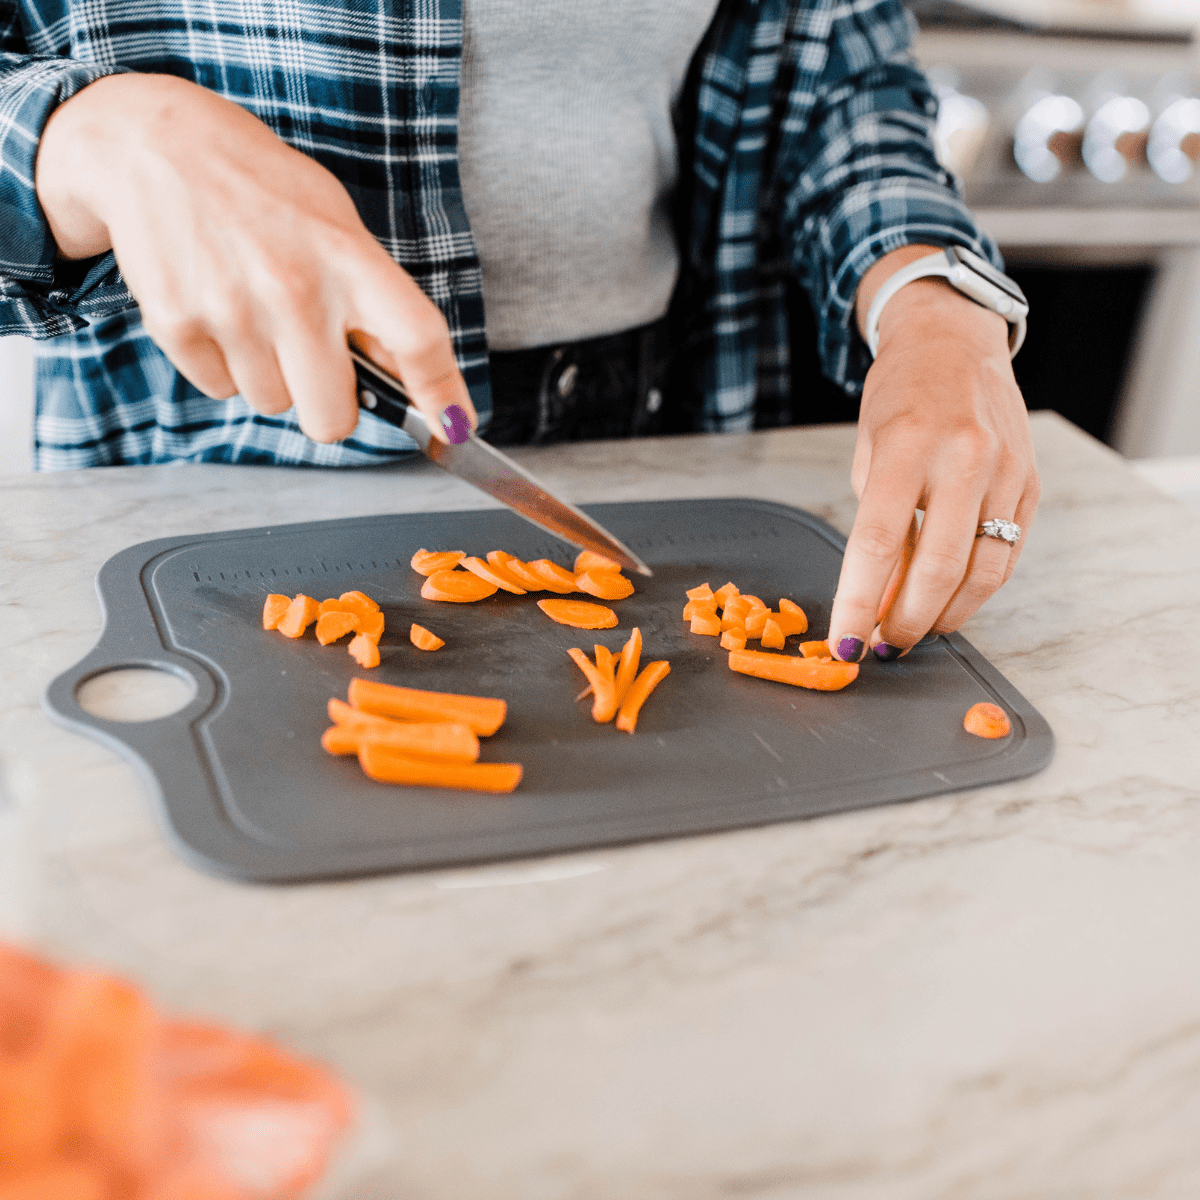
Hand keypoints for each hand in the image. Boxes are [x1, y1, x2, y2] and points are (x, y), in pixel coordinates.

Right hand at [35, 73, 474, 444]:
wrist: (154, 146)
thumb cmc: (263, 190)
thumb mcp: (335, 224)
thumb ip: (371, 300)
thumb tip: (405, 381)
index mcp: (348, 257)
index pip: (416, 340)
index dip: (441, 395)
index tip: (454, 430)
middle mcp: (294, 288)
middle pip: (332, 417)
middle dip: (329, 403)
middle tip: (315, 360)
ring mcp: (232, 310)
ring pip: (273, 404)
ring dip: (271, 375)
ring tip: (254, 310)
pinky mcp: (177, 324)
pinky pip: (220, 390)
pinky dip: (223, 364)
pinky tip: (217, 307)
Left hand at [826, 246, 1038, 661]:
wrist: (954, 342)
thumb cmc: (900, 397)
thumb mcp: (869, 451)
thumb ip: (877, 523)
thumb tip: (879, 597)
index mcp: (909, 445)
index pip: (879, 543)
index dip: (858, 603)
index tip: (846, 644)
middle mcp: (965, 458)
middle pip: (937, 569)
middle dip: (905, 621)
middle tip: (883, 645)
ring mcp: (1006, 472)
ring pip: (982, 573)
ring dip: (945, 616)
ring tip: (916, 631)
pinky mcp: (1031, 484)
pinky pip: (1006, 555)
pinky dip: (976, 590)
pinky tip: (949, 602)